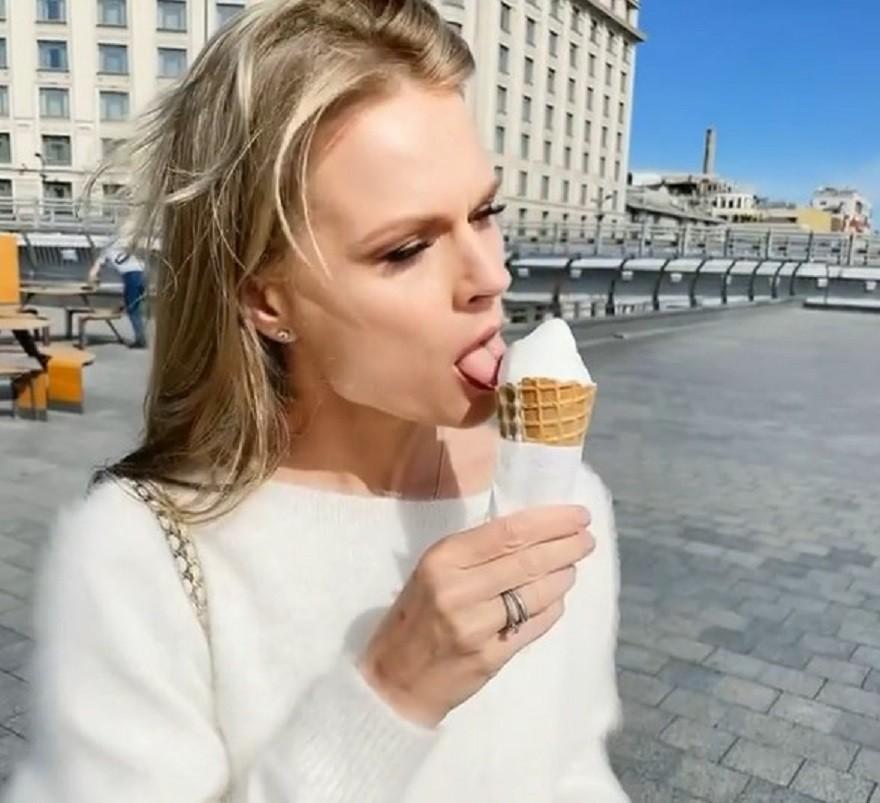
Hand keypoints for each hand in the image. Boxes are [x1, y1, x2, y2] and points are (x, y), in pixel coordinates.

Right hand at [358, 505, 592, 727]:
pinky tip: (558, 598)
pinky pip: (533, 625)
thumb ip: (475, 554)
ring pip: (536, 593)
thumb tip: (531, 533)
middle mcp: (459, 588)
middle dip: (567, 546)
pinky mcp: (490, 657)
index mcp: (443, 558)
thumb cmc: (415, 616)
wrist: (394, 679)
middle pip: (528, 560)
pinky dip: (552, 608)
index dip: (550, 522)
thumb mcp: (433, 572)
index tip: (578, 515)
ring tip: (572, 568)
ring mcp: (476, 625)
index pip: (508, 532)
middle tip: (588, 540)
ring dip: (563, 577)